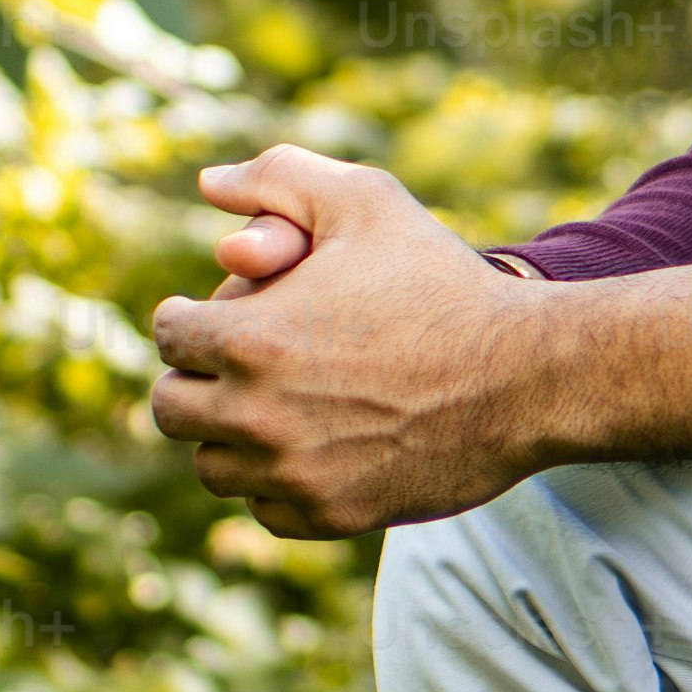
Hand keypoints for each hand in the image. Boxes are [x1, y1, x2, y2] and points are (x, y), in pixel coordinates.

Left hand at [149, 146, 542, 540]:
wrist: (524, 375)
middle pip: (170, 409)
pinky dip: (276, 483)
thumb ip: (277, 176)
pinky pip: (264, 509)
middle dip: (196, 379)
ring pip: (210, 467)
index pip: (167, 336)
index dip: (192, 317)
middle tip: (235, 364)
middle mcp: (257, 414)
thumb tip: (209, 184)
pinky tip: (312, 446)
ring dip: (229, 436)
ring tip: (272, 405)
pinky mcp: (329, 515)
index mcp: (250, 337)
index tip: (222, 315)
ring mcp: (292, 472)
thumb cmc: (442, 281)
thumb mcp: (365, 200)